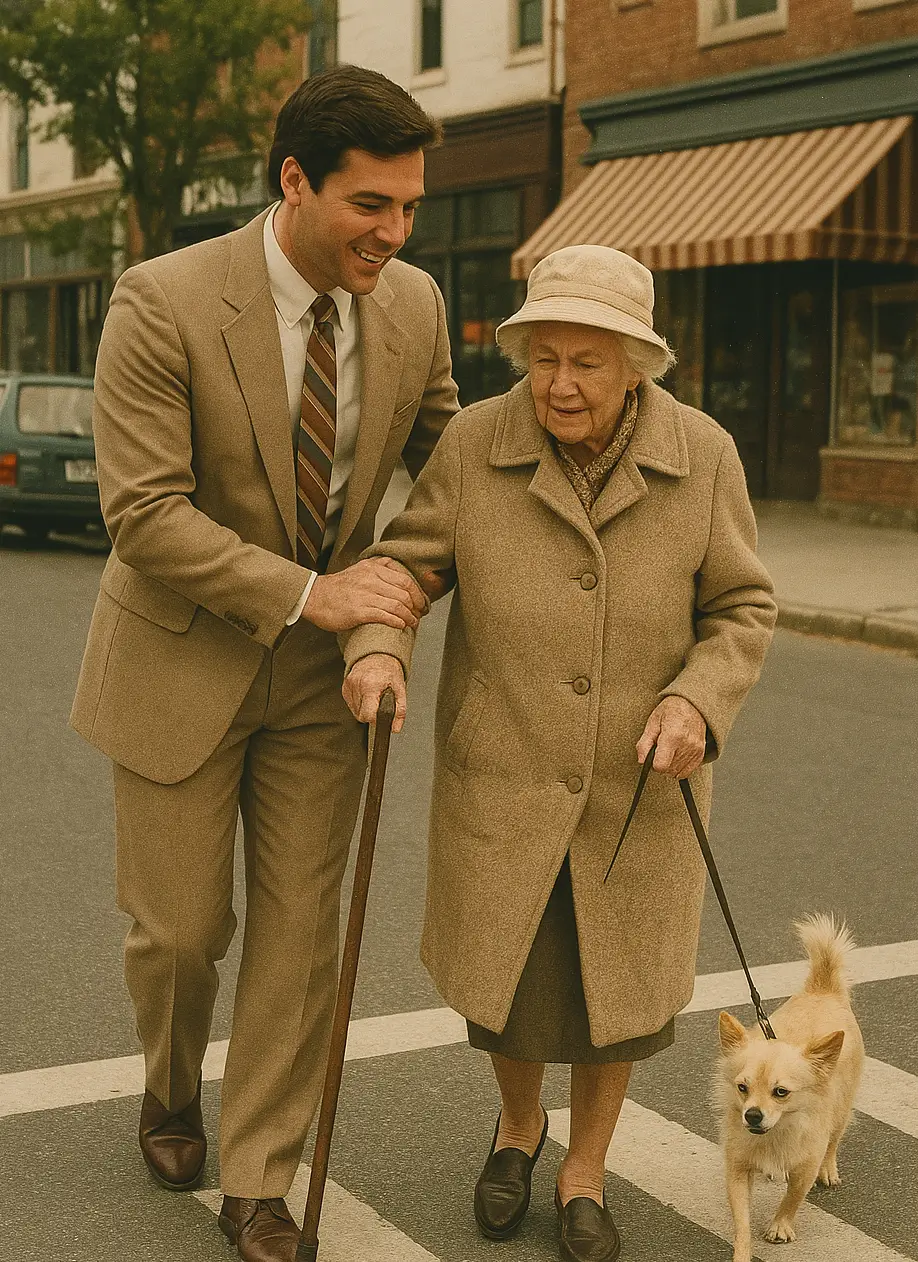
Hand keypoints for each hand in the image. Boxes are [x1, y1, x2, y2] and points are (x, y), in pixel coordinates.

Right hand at [302, 558, 425, 631]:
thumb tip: (394, 565)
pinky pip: (385, 616)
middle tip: (419, 615)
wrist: (313, 597)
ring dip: (409, 617)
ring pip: (397, 606)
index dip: (418, 594)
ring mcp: (365, 595)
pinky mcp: (358, 611)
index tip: (421, 603)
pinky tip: (400, 626)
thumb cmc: (337, 587)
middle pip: (404, 594)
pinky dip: (397, 622)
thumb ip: (377, 566)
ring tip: (412, 623)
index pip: (406, 580)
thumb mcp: (358, 568)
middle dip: (416, 607)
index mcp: (373, 569)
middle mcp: (371, 580)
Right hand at [342, 654, 406, 732]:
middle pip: (361, 715)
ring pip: (355, 711)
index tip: (380, 714)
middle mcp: (357, 684)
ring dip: (365, 707)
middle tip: (379, 702)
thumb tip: (395, 728)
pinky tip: (367, 694)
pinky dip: (359, 702)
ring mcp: (349, 685)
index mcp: (370, 685)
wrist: (378, 655)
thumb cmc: (389, 670)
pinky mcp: (344, 687)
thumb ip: (399, 711)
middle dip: (371, 712)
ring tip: (374, 696)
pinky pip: (351, 704)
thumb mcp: (400, 690)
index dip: (375, 718)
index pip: (367, 715)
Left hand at [636, 696, 706, 778]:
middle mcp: (687, 744)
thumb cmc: (672, 710)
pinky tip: (676, 754)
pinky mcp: (701, 754)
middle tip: (661, 748)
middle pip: (668, 770)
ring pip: (677, 772)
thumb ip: (644, 743)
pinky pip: (686, 771)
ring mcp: (696, 750)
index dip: (653, 763)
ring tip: (669, 749)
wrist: (692, 704)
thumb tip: (641, 759)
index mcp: (673, 735)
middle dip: (661, 763)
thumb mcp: (653, 722)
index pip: (661, 766)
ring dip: (670, 765)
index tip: (653, 754)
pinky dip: (679, 766)